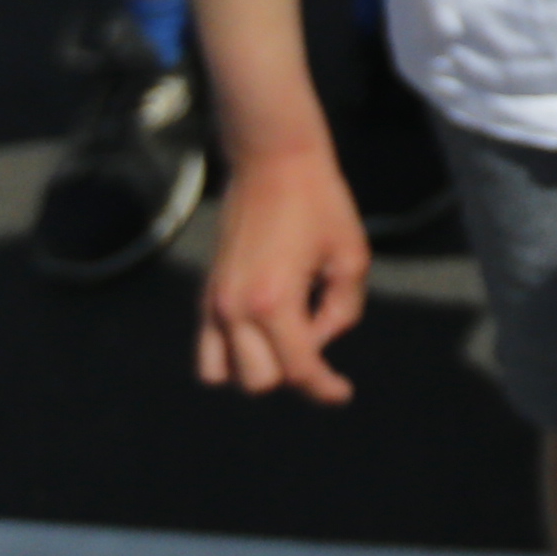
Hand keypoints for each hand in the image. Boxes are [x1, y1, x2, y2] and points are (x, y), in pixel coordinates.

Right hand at [194, 142, 369, 401]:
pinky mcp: (205, 294)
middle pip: (260, 380)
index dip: (325, 388)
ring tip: (287, 339)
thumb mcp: (351, 256)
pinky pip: (206, 350)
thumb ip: (342, 310)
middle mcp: (235, 310)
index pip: (299, 369)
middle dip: (294, 370)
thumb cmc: (320, 202)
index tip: (343, 394)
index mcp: (275, 302)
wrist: (273, 161)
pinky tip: (261, 336)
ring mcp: (214, 303)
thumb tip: (321, 341)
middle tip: (320, 336)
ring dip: (257, 369)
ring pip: (224, 374)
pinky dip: (230, 358)